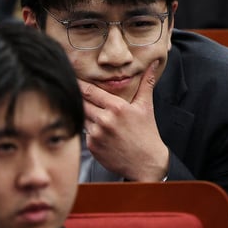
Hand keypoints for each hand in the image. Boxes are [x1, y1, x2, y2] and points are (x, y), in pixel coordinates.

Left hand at [79, 60, 168, 180]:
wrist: (147, 163)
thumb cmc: (147, 134)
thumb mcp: (146, 106)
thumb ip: (146, 83)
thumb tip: (154, 64)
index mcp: (117, 107)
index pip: (90, 91)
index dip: (80, 84)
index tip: (73, 78)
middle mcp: (104, 120)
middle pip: (82, 103)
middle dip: (79, 98)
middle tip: (73, 92)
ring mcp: (97, 135)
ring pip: (82, 117)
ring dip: (84, 114)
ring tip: (92, 114)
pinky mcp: (92, 147)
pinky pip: (84, 133)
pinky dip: (88, 130)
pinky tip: (99, 131)